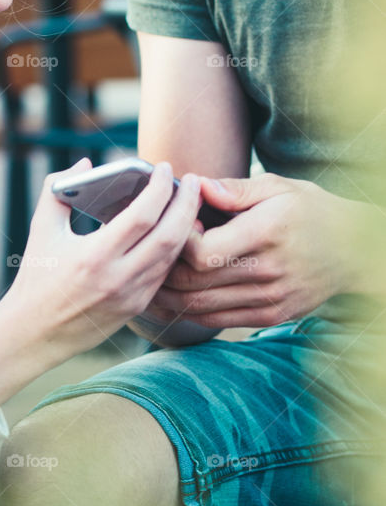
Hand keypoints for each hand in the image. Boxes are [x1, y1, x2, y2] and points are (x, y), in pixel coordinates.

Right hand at [0, 158, 201, 407]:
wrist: (34, 333)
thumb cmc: (36, 277)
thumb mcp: (41, 230)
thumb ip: (57, 190)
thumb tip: (84, 164)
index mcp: (93, 256)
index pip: (142, 215)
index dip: (160, 187)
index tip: (165, 167)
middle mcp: (117, 278)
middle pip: (170, 235)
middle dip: (187, 203)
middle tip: (192, 181)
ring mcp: (131, 296)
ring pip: (174, 255)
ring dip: (186, 225)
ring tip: (188, 201)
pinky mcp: (136, 307)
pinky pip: (165, 272)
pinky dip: (175, 248)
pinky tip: (175, 230)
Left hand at [149, 173, 368, 329]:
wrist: (354, 251)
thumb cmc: (309, 211)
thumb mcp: (278, 187)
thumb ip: (234, 188)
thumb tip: (196, 184)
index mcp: (265, 234)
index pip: (202, 253)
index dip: (178, 242)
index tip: (178, 225)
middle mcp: (267, 272)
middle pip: (194, 283)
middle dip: (163, 269)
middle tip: (154, 252)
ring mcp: (269, 299)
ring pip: (198, 307)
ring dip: (168, 295)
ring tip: (152, 276)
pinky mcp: (270, 316)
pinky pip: (216, 320)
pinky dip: (189, 310)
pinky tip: (174, 296)